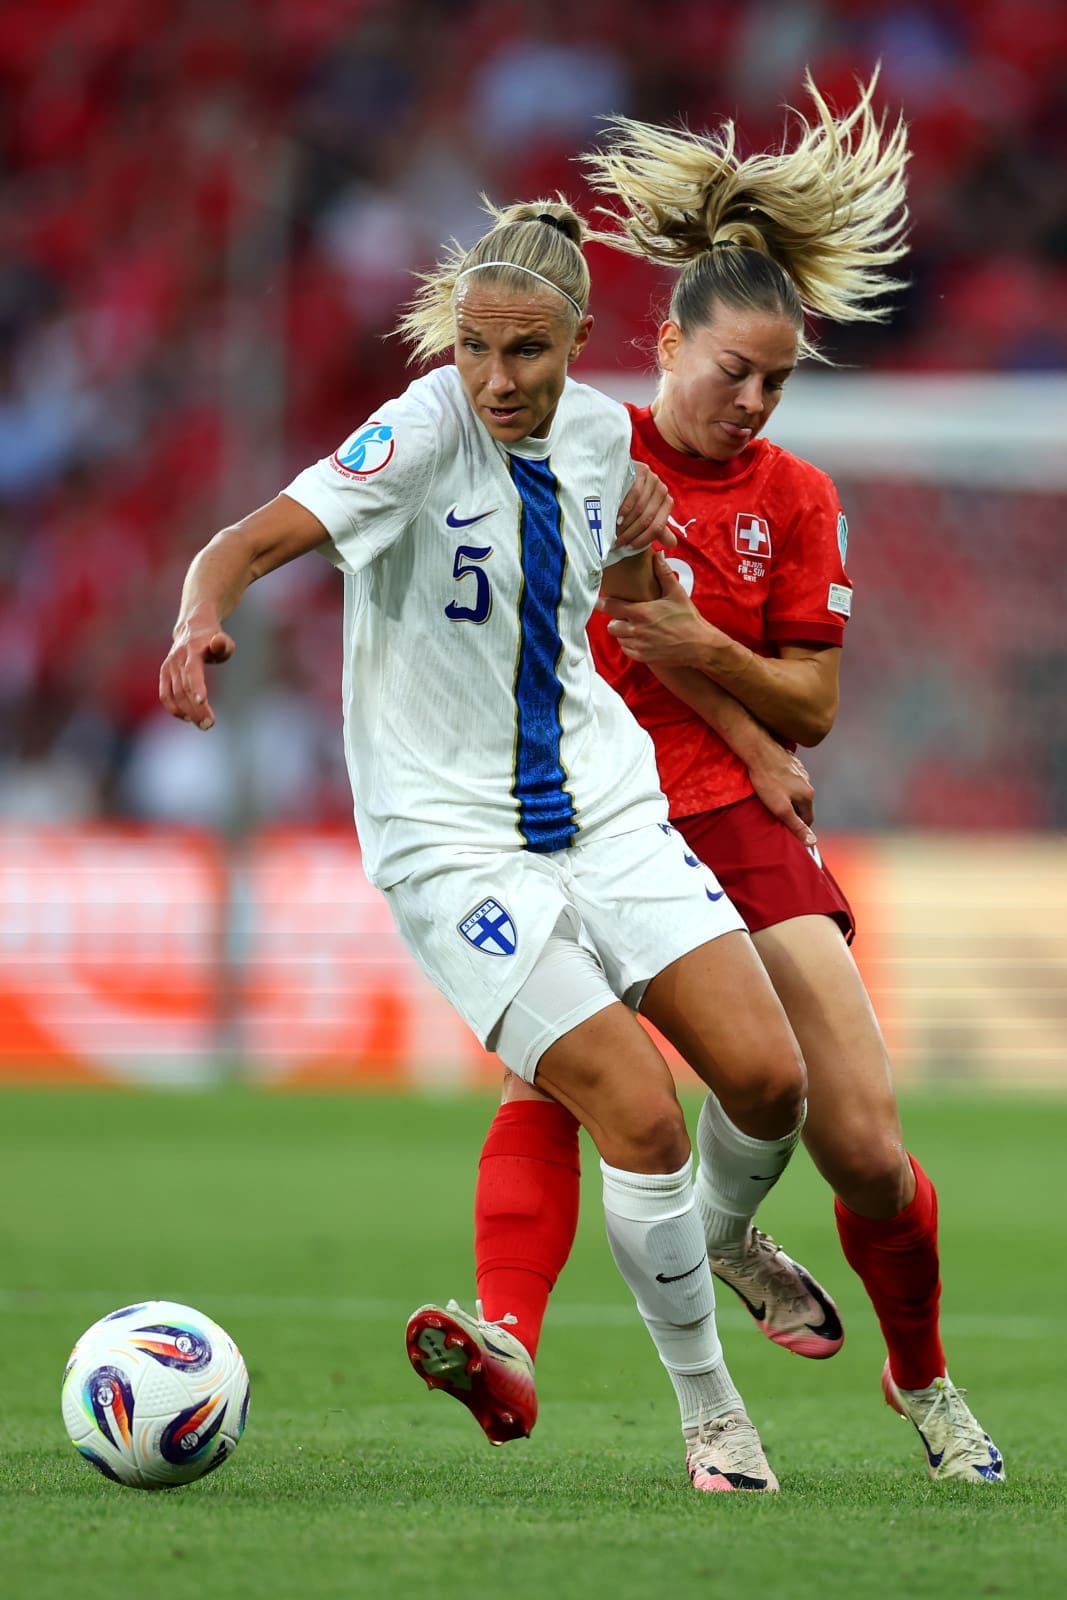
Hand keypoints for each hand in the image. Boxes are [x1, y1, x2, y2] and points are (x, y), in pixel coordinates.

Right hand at [159, 619, 235, 729]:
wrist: (192, 629)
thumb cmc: (213, 640)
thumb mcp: (223, 640)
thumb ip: (224, 644)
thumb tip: (219, 643)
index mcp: (192, 649)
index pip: (192, 670)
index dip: (196, 686)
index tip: (203, 701)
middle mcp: (177, 658)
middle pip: (184, 688)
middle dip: (196, 708)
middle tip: (209, 724)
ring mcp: (169, 667)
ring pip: (175, 695)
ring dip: (188, 712)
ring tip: (204, 725)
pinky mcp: (164, 674)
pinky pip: (165, 695)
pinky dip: (175, 709)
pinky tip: (188, 718)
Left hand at [596, 550, 717, 666]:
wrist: (698, 644)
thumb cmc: (688, 618)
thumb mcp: (676, 593)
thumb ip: (663, 574)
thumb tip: (657, 556)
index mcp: (641, 612)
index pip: (612, 607)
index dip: (602, 603)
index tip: (597, 600)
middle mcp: (637, 630)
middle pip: (612, 626)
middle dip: (616, 620)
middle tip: (626, 616)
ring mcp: (639, 645)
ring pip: (619, 638)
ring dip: (623, 633)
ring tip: (635, 628)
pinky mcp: (643, 656)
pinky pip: (627, 650)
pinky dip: (630, 645)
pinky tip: (640, 639)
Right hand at [614, 462, 675, 550]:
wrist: (622, 474)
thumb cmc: (633, 498)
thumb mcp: (646, 514)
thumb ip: (657, 529)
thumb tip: (673, 543)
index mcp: (667, 503)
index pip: (657, 527)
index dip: (643, 539)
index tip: (629, 547)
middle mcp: (662, 490)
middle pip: (647, 518)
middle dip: (631, 533)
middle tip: (618, 541)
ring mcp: (653, 479)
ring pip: (640, 508)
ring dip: (626, 522)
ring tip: (615, 530)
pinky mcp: (642, 470)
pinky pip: (635, 493)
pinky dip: (625, 507)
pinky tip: (617, 515)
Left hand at [746, 740, 816, 846]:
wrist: (758, 751)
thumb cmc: (767, 781)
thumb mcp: (781, 808)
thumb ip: (796, 825)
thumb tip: (812, 842)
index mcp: (808, 795)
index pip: (808, 819)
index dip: (798, 827)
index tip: (785, 829)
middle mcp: (807, 782)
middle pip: (803, 805)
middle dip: (792, 812)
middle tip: (775, 814)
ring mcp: (800, 771)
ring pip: (796, 792)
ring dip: (787, 798)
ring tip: (771, 799)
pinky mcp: (791, 763)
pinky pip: (790, 779)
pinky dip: (783, 785)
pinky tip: (771, 784)